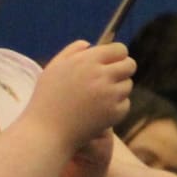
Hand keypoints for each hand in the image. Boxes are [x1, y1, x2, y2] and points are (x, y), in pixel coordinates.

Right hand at [24, 41, 133, 176]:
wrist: (46, 132)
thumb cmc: (47, 99)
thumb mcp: (53, 69)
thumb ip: (72, 52)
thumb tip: (90, 44)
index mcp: (87, 61)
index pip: (119, 49)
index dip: (117, 55)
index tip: (112, 61)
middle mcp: (102, 75)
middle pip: (130, 64)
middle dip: (122, 70)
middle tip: (110, 79)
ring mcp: (111, 94)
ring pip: (128, 84)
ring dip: (118, 89)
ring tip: (97, 98)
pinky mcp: (116, 111)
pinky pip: (125, 103)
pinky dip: (115, 107)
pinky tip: (98, 112)